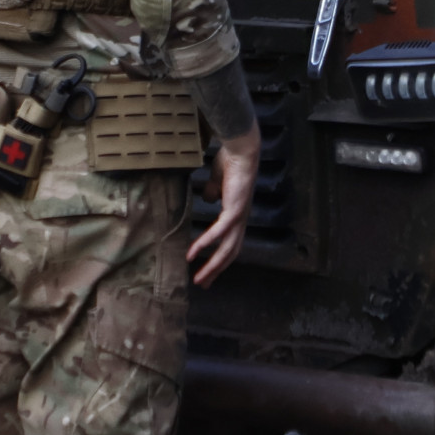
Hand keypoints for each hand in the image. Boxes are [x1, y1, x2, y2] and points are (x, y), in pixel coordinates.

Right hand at [186, 125, 261, 287]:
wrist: (241, 150)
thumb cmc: (230, 161)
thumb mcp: (218, 181)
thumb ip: (215, 192)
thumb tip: (209, 199)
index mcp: (237, 215)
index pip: (230, 244)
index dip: (220, 259)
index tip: (208, 272)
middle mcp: (241, 220)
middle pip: (230, 253)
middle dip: (216, 270)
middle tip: (203, 284)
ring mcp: (239, 217)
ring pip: (226, 250)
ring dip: (212, 266)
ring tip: (199, 278)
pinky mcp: (235, 211)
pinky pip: (218, 233)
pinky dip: (205, 244)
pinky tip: (193, 253)